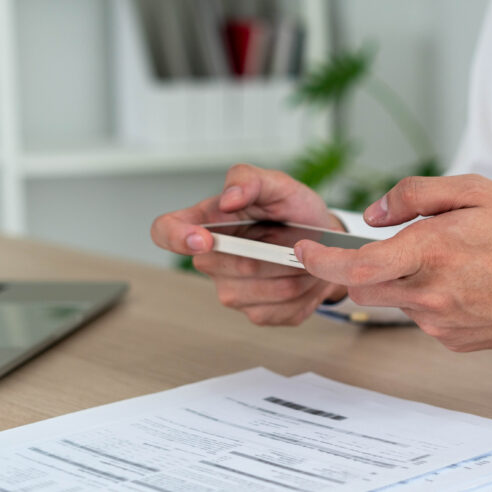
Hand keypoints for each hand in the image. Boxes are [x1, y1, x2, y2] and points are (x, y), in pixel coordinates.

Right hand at [150, 164, 346, 325]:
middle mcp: (211, 260)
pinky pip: (277, 310)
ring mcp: (230, 290)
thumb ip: (250, 179)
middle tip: (294, 239)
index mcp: (206, 222)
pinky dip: (302, 293)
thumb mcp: (278, 184)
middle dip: (265, 253)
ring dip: (290, 273)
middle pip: (220, 265)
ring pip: (256, 290)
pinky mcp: (256, 313)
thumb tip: (229, 199)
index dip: (176, 237)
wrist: (327, 243)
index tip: (204, 239)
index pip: (164, 231)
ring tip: (303, 256)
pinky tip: (306, 276)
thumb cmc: (294, 211)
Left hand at [294, 175, 491, 350]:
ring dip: (403, 281)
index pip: (356, 268)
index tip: (302, 252)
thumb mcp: (473, 191)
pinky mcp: (454, 341)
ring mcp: (442, 323)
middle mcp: (431, 293)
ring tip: (451, 262)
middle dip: (361, 269)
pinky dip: (429, 299)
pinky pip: (422, 318)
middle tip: (390, 248)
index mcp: (431, 252)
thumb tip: (373, 214)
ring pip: (396, 301)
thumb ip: (415, 195)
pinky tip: (464, 285)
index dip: (320, 262)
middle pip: (365, 289)